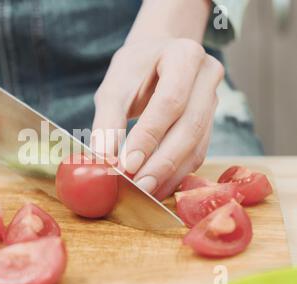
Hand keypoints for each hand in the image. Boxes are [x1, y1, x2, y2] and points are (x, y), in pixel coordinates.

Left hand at [92, 37, 223, 199]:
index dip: (149, 136)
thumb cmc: (132, 71)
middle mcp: (207, 76)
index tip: (127, 164)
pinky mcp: (210, 122)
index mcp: (184, 56)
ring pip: (197, 144)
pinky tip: (158, 186)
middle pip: (190, 126)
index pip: (170, 101)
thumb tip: (104, 159)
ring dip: (171, 173)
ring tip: (146, 192)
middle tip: (139, 187)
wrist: (154, 59)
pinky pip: (197, 152)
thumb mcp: (114, 88)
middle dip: (162, 162)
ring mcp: (213, 100)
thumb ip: (108, 121)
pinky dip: (177, 173)